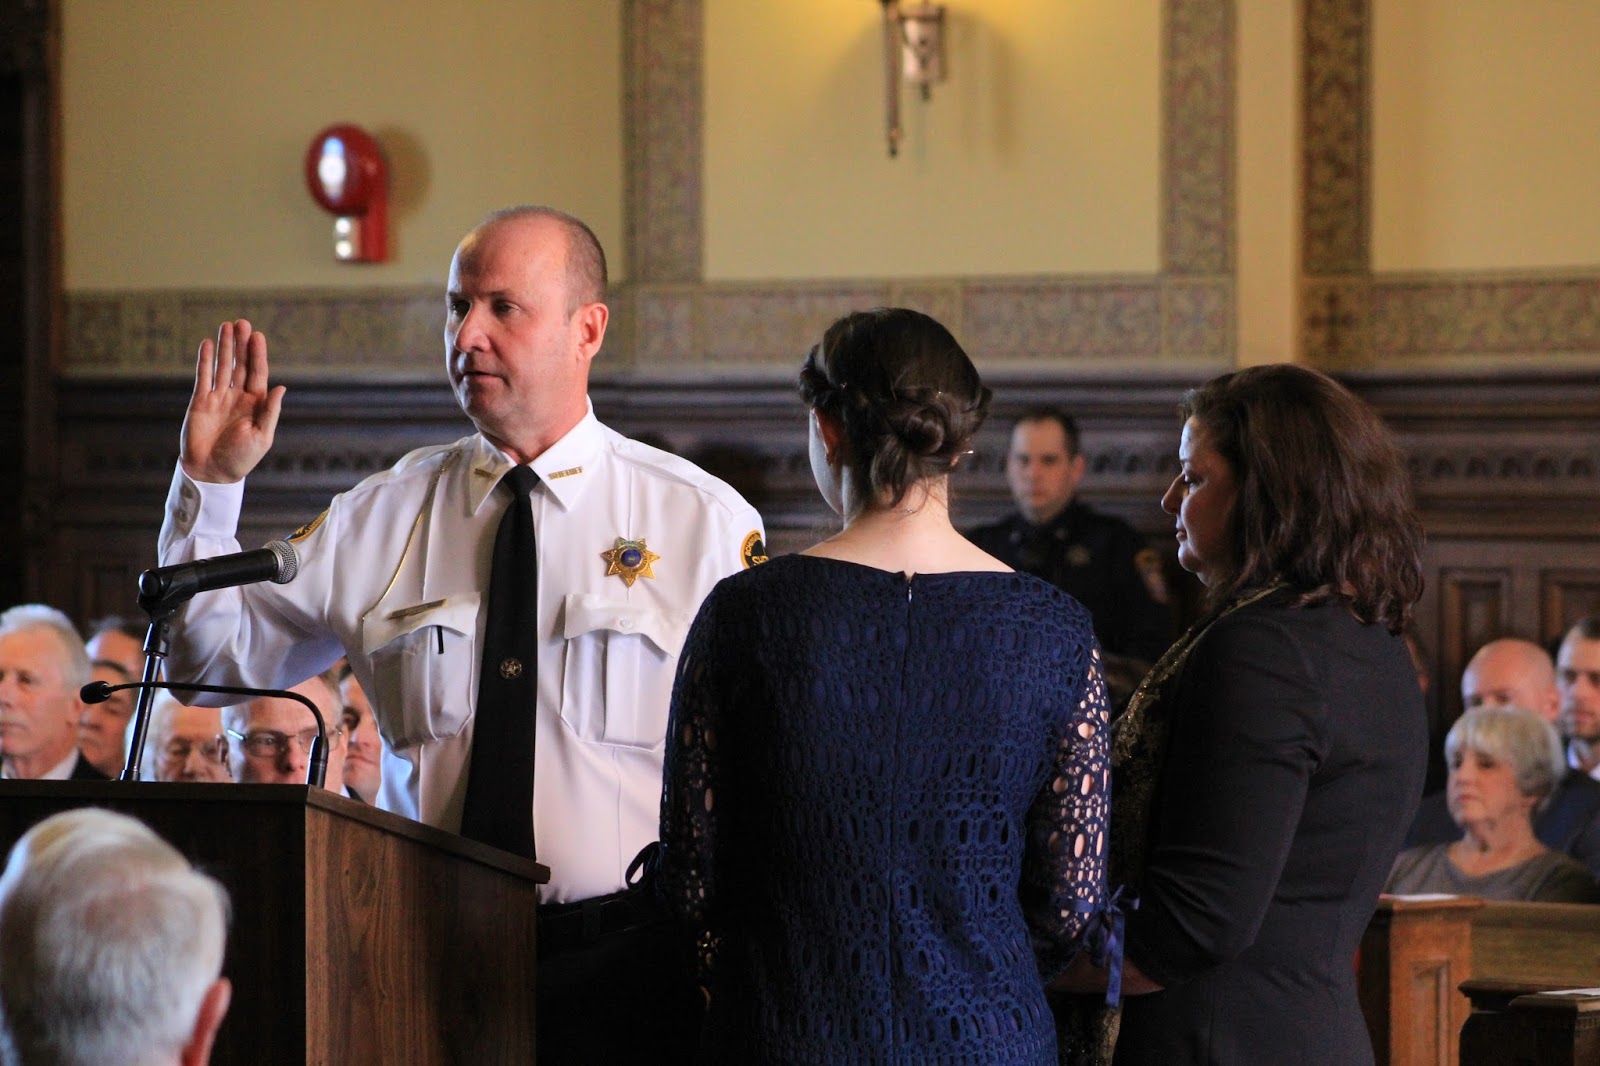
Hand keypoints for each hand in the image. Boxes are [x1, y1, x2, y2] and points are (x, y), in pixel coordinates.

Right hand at [180, 320, 285, 483]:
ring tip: (226, 326)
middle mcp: (238, 397)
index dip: (258, 354)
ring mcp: (219, 397)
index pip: (258, 373)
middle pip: (241, 364)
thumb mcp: (261, 436)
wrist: (211, 472)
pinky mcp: (200, 401)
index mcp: (256, 404)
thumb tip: (281, 387)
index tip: (258, 336)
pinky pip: (203, 376)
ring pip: (222, 366)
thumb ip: (269, 411)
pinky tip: (207, 344)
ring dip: (224, 346)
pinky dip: (205, 360)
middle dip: (242, 344)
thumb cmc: (240, 458)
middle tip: (242, 322)